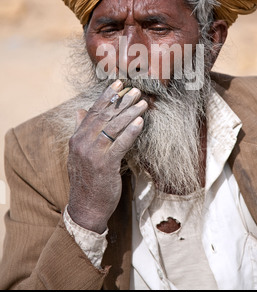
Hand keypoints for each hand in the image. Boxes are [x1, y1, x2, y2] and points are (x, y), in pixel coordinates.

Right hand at [67, 80, 146, 233]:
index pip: (93, 112)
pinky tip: (140, 123)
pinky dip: (130, 132)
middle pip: (105, 116)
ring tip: (143, 104)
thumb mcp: (78, 153)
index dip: (106, 96)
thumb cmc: (86, 179)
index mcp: (77, 138)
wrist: (86, 207)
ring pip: (114, 127)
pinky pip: (120, 144)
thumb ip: (80, 130)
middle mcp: (83, 143)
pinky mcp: (105, 165)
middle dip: (122, 101)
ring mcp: (93, 153)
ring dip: (130, 113)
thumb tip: (80, 111)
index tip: (118, 84)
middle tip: (136, 91)